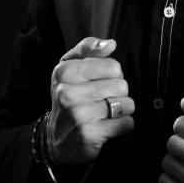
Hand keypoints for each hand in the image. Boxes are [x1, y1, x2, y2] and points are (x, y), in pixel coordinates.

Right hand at [48, 37, 134, 164]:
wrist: (57, 138)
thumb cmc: (70, 96)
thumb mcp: (71, 67)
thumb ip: (88, 48)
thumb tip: (110, 44)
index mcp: (64, 72)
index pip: (113, 66)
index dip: (112, 75)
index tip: (99, 83)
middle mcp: (67, 93)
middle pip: (121, 85)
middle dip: (118, 93)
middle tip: (102, 100)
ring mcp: (78, 115)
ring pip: (126, 105)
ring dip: (122, 110)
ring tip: (105, 113)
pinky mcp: (89, 135)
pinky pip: (126, 124)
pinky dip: (123, 126)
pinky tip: (107, 127)